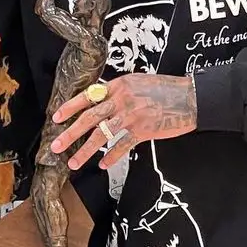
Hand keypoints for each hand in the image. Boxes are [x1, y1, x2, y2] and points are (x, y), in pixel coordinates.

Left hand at [50, 73, 196, 170]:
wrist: (191, 97)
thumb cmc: (166, 89)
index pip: (88, 97)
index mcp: (119, 86)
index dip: (70, 107)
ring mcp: (132, 116)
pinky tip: (103, 165)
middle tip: (56, 145)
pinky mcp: (143, 130)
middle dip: (70, 134)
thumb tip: (101, 102)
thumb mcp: (138, 82)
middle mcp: (122, 100)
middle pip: (89, 118)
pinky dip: (111, 157)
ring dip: (85, 151)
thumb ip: (119, 92)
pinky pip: (122, 146)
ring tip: (74, 163)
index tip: (56, 117)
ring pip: (102, 135)